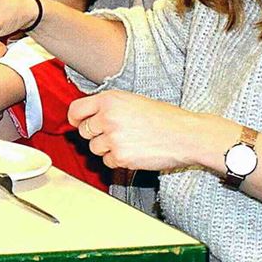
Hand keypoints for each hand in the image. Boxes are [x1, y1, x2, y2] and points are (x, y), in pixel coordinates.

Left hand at [67, 89, 227, 171]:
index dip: (75, 119)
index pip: (76, 109)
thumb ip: (109, 106)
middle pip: (84, 131)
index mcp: (110, 99)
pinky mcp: (120, 156)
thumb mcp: (133, 101)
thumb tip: (89, 116)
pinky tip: (134, 151)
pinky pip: (107, 162)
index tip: (78, 123)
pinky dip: (117, 160)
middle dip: (95, 134)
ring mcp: (113, 138)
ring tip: (128, 142)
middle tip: (115, 133)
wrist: (185, 135)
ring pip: (94, 148)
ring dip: (107, 148)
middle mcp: (108, 117)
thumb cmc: (165, 118)